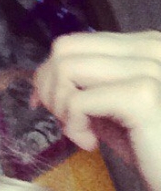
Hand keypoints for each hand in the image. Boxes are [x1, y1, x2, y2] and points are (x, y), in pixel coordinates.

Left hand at [32, 31, 160, 190]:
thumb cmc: (149, 147)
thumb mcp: (110, 108)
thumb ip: (83, 85)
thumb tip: (41, 78)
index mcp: (143, 45)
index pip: (72, 43)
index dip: (48, 73)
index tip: (47, 105)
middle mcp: (150, 47)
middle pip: (64, 50)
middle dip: (49, 88)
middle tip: (64, 120)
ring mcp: (149, 68)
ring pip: (66, 69)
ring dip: (60, 107)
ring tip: (80, 131)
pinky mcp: (142, 95)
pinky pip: (77, 101)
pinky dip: (73, 126)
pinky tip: (91, 144)